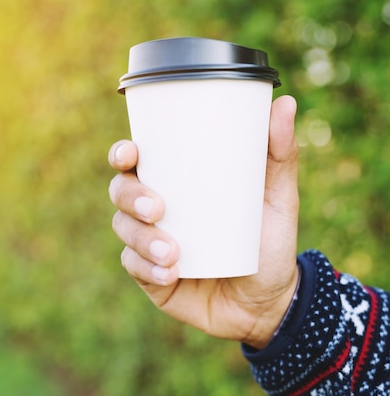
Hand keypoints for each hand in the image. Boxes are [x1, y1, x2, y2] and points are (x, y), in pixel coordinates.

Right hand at [108, 95, 299, 348]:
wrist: (268, 302)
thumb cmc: (268, 243)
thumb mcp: (277, 198)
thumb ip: (280, 153)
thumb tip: (284, 102)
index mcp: (176, 183)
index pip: (137, 161)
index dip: (122, 153)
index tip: (130, 153)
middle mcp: (155, 210)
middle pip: (120, 191)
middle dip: (129, 196)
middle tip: (156, 209)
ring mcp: (148, 243)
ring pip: (123, 229)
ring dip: (141, 238)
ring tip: (171, 252)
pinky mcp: (149, 276)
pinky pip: (134, 267)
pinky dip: (148, 269)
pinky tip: (170, 274)